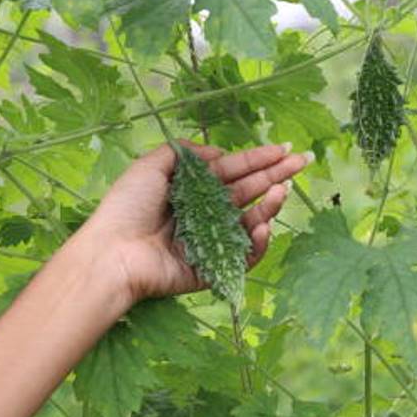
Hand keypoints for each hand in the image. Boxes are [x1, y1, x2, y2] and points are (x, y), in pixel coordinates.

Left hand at [75, 140, 308, 306]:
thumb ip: (183, 153)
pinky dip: (258, 242)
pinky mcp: (215, 268)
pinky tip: (263, 226)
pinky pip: (245, 256)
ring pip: (252, 220)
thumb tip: (218, 151)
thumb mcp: (149, 167)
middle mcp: (207, 213)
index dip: (259, 159)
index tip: (284, 149)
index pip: (234, 170)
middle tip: (302, 162)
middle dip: (277, 175)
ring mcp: (213, 240)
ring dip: (270, 205)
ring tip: (281, 192)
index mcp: (194, 189)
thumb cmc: (126, 208)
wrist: (113, 253)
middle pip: (250, 191)